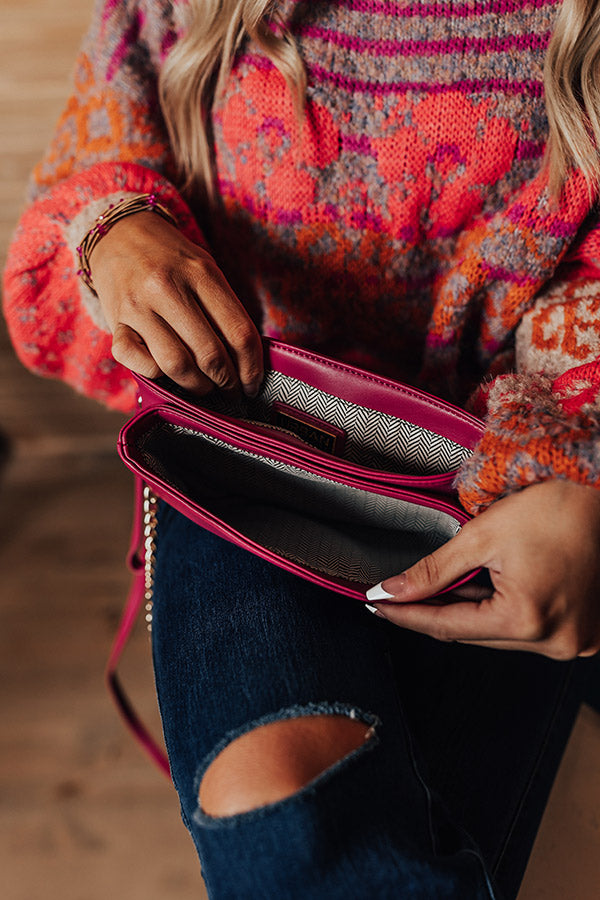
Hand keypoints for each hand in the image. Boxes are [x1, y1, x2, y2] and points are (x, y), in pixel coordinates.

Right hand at [90, 211, 263, 395]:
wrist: (119, 234)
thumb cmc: (172, 259)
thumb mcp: (205, 269)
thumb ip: (225, 308)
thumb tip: (246, 361)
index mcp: (201, 273)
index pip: (239, 332)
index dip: (252, 368)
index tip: (253, 385)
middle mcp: (168, 287)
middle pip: (210, 354)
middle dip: (227, 382)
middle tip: (231, 390)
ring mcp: (138, 306)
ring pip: (176, 365)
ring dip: (197, 386)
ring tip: (205, 387)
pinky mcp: (115, 322)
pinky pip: (139, 363)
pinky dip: (156, 376)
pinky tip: (167, 373)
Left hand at [366, 480, 599, 658]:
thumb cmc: (551, 505)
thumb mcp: (480, 535)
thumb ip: (431, 571)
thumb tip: (390, 591)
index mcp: (529, 620)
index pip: (449, 627)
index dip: (406, 616)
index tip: (375, 606)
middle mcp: (557, 641)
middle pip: (474, 635)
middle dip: (434, 614)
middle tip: (395, 597)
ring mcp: (575, 641)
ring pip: (499, 635)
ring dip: (469, 614)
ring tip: (439, 589)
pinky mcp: (585, 632)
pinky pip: (526, 630)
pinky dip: (501, 613)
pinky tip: (481, 591)